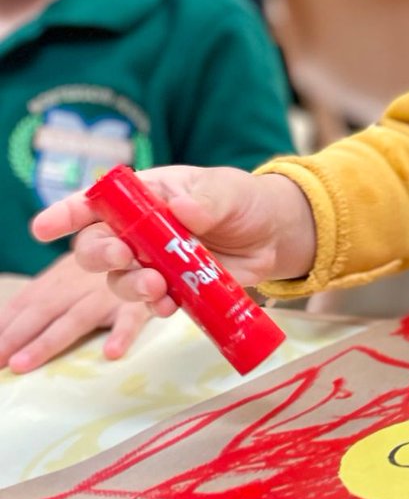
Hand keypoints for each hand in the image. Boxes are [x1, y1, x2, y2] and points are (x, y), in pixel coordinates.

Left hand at [0, 253, 150, 371]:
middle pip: (45, 308)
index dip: (4, 324)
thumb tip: (9, 329)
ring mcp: (113, 290)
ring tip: (23, 363)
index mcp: (64, 274)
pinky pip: (135, 315)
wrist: (157, 233)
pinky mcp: (143, 300)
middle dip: (16, 335)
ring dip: (51, 339)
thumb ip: (49, 300)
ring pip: (82, 314)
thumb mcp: (81, 278)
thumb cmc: (117, 266)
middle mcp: (84, 279)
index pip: (27, 301)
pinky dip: (125, 332)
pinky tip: (112, 353)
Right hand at [29, 166, 316, 317]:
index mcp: (148, 195)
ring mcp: (154, 261)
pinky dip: (156, 306)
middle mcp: (141, 230)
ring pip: (119, 280)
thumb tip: (183, 209)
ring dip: (131, 285)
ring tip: (157, 285)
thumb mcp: (230, 191)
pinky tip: (170, 304)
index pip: (98, 202)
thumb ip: (208, 200)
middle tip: (123, 257)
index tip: (44, 228)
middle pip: (97, 246)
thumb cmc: (244, 201)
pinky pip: (151, 303)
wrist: (274, 235)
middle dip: (100, 255)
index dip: (68, 213)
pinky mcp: (172, 288)